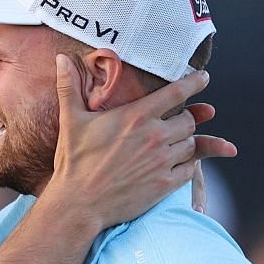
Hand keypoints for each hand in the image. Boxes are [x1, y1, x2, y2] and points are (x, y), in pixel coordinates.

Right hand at [46, 58, 235, 232]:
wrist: (79, 204)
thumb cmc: (74, 162)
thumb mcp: (71, 120)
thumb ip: (69, 87)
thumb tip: (60, 58)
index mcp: (137, 116)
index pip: (177, 92)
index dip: (194, 82)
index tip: (204, 77)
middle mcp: (155, 136)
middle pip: (189, 120)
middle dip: (185, 118)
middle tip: (174, 122)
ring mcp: (162, 162)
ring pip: (191, 144)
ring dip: (184, 142)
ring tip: (170, 145)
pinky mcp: (164, 185)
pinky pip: (189, 170)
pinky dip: (186, 166)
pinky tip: (174, 166)